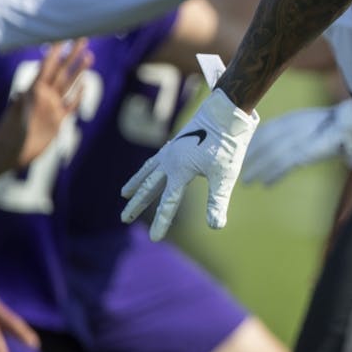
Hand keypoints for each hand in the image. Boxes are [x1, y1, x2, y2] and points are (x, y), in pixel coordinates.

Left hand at [0, 40, 90, 166]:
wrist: (10, 152)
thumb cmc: (10, 135)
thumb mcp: (15, 118)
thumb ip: (21, 106)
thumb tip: (23, 92)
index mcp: (35, 92)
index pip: (48, 68)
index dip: (55, 53)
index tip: (62, 38)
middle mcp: (45, 96)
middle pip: (62, 72)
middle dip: (72, 55)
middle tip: (82, 39)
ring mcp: (52, 107)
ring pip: (69, 85)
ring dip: (79, 70)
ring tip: (89, 55)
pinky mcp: (58, 120)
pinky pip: (71, 104)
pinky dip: (79, 95)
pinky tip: (85, 85)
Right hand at [120, 89, 258, 240]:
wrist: (226, 113)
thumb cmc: (228, 145)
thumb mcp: (225, 175)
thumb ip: (217, 201)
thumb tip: (216, 227)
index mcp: (180, 171)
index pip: (169, 203)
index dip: (162, 221)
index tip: (154, 238)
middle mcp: (170, 161)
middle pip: (150, 188)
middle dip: (138, 205)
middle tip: (123, 219)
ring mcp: (171, 151)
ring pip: (148, 171)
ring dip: (136, 184)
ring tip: (124, 194)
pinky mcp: (176, 143)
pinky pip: (156, 159)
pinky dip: (147, 168)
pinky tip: (148, 170)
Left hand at [241, 99, 351, 184]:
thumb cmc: (346, 127)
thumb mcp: (320, 126)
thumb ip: (304, 133)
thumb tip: (292, 147)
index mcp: (300, 117)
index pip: (270, 128)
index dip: (255, 142)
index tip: (244, 153)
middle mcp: (300, 123)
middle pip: (268, 140)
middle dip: (252, 155)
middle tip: (239, 170)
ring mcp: (307, 135)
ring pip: (275, 152)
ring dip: (260, 168)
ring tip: (248, 181)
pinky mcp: (313, 148)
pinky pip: (289, 161)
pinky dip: (276, 173)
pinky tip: (267, 184)